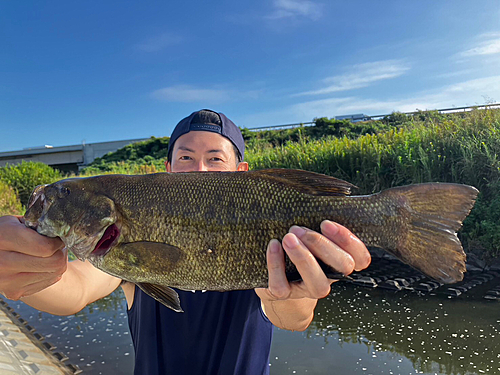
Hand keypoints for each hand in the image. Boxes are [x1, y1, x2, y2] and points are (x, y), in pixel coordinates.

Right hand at [0, 215, 66, 299]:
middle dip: (61, 252)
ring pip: (54, 274)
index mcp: (4, 238)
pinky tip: (41, 264)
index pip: (45, 247)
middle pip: (54, 263)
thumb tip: (60, 229)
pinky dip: (50, 273)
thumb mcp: (15, 222)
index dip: (58, 242)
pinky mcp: (13, 292)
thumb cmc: (4, 234)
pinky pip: (47, 282)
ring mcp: (7, 281)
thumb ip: (36, 224)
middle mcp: (2, 262)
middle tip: (57, 246)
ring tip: (49, 254)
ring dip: (58, 262)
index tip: (57, 237)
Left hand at [256, 220, 370, 301]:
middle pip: (343, 267)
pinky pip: (281, 285)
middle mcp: (329, 277)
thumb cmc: (297, 247)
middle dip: (323, 245)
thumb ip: (320, 224)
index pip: (361, 258)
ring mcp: (307, 289)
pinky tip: (274, 245)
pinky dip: (276, 264)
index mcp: (340, 261)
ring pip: (318, 284)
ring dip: (304, 259)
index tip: (327, 223)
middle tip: (299, 229)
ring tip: (288, 237)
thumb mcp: (311, 235)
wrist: (272, 278)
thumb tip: (323, 194)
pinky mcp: (284, 293)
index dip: (350, 242)